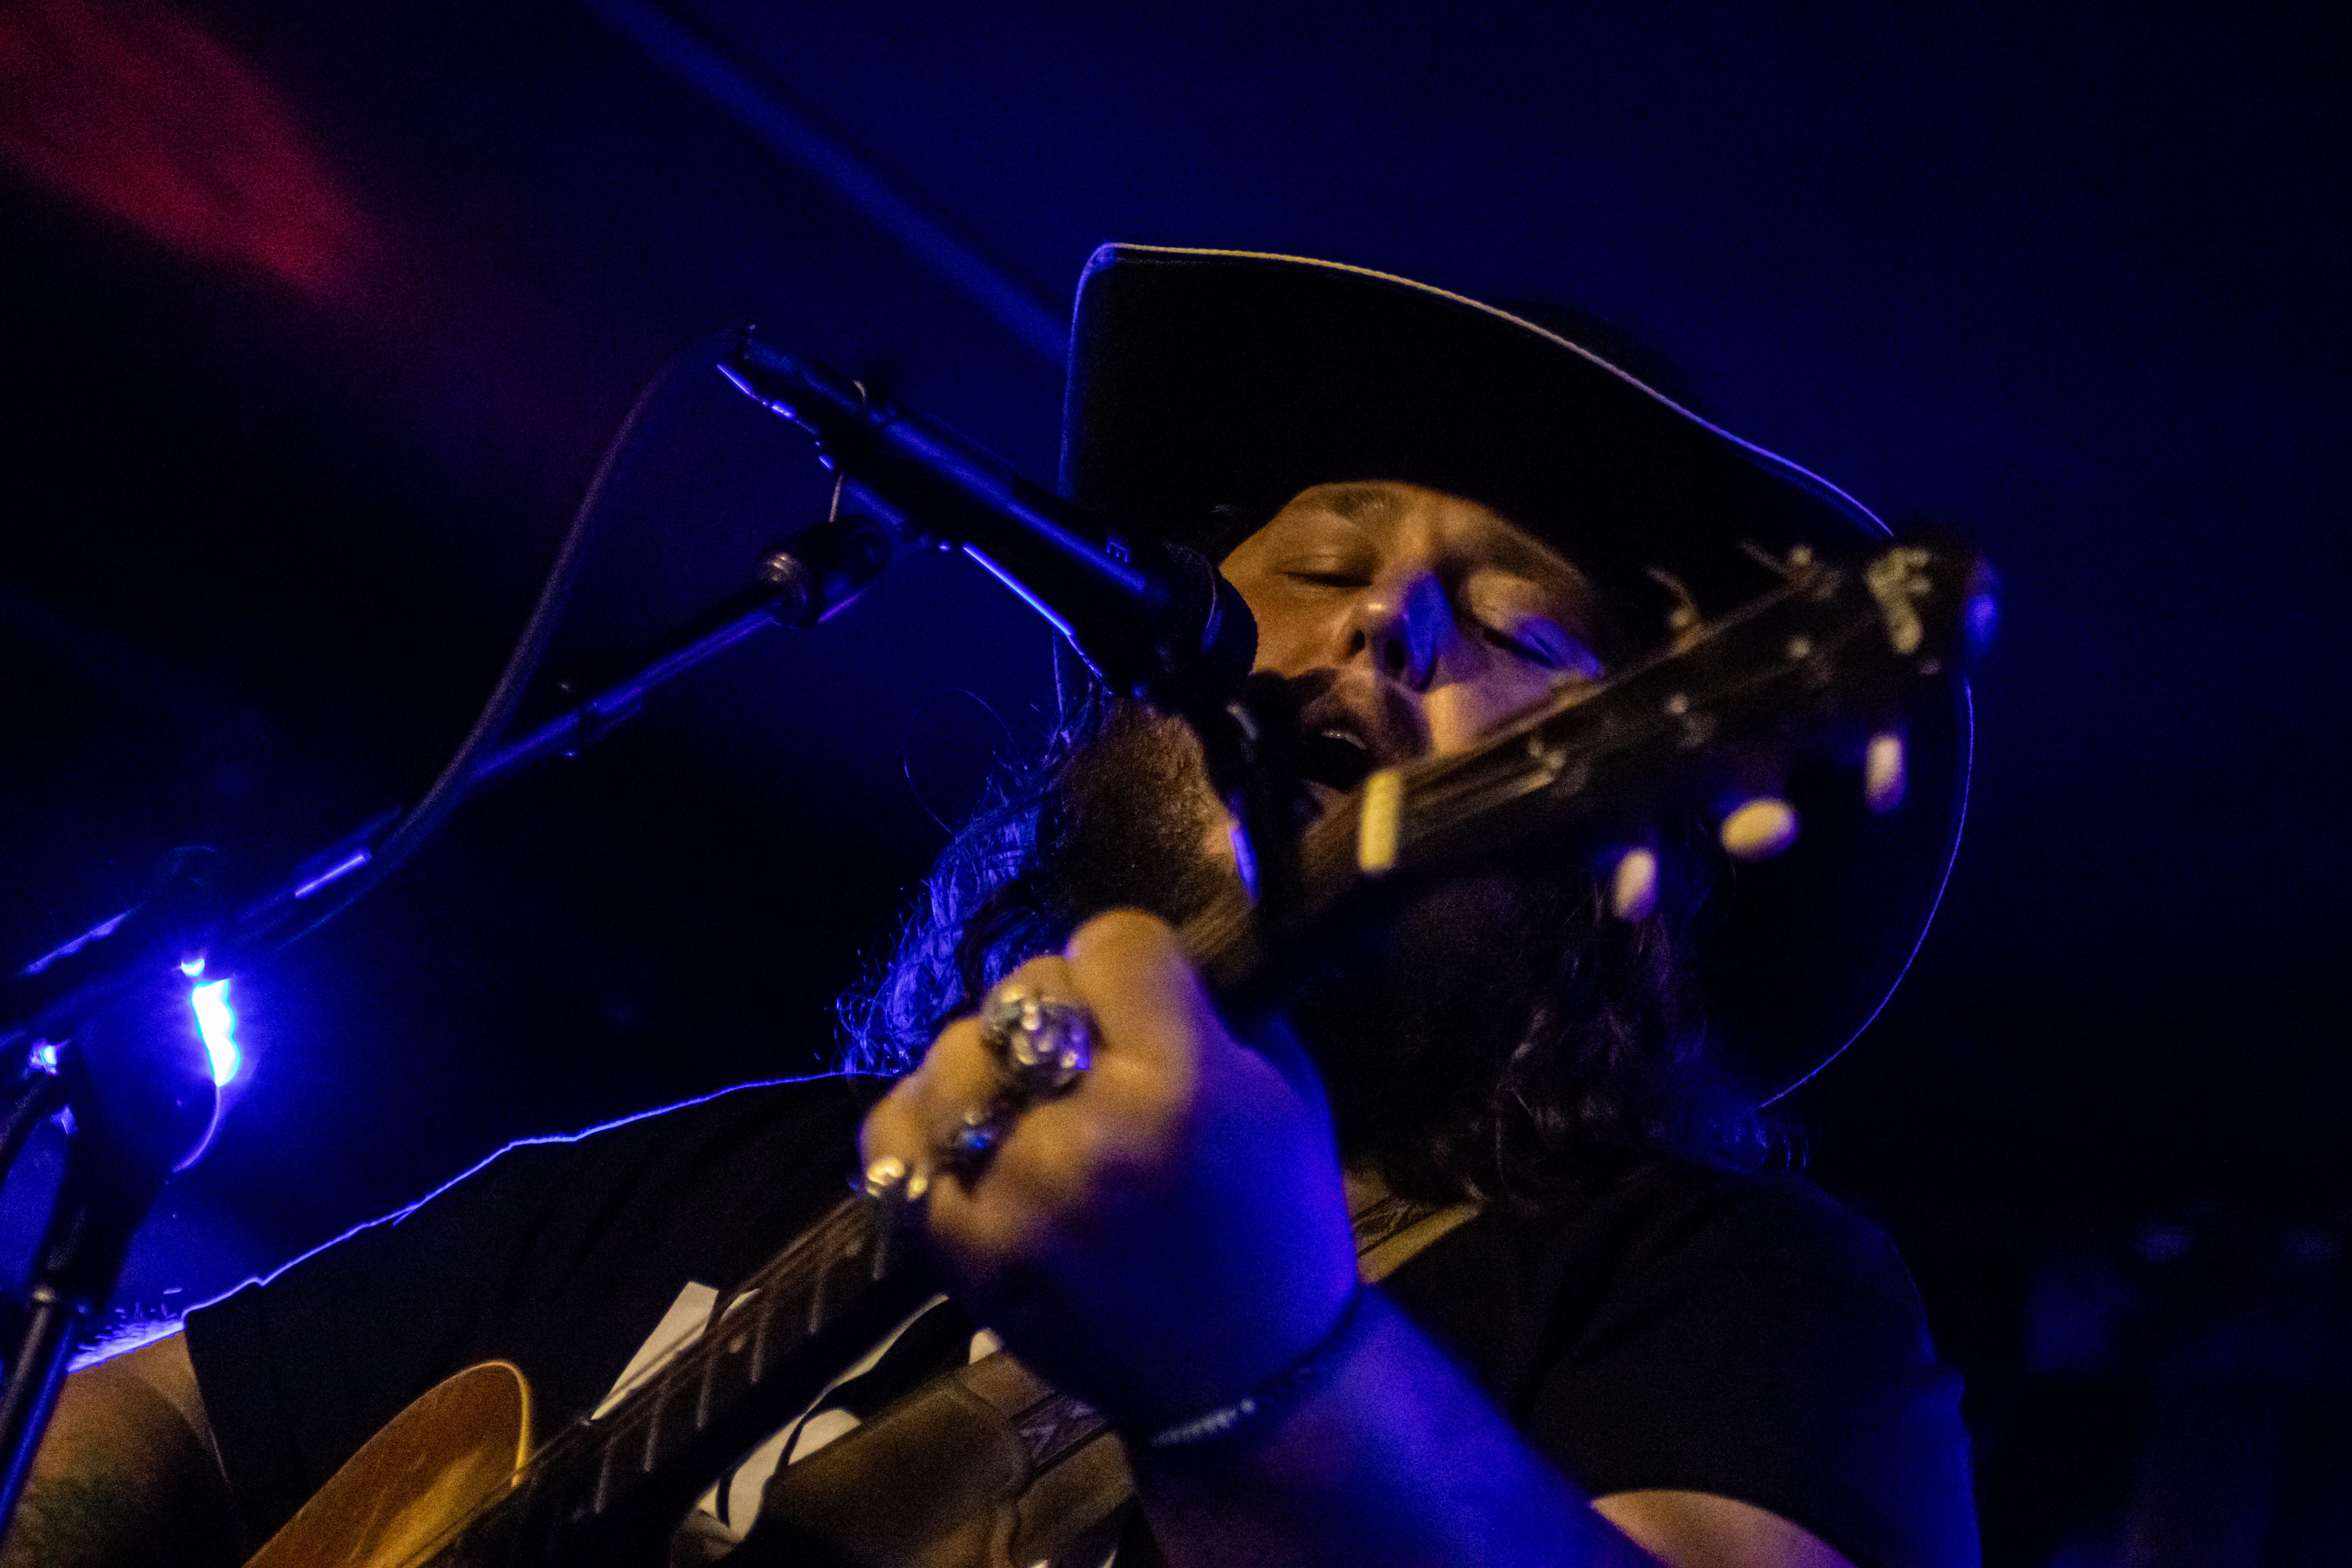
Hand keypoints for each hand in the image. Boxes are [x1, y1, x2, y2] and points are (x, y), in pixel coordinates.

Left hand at [859, 909, 1358, 1428]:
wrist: (1246, 1379)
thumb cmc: (1277, 1225)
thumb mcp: (1286, 1092)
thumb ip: (1218, 1002)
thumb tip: (1155, 936)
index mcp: (1185, 1087)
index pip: (1112, 941)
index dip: (1128, 960)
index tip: (1140, 994)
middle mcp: (1090, 1136)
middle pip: (1023, 992)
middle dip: (1056, 1006)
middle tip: (1081, 1050)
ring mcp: (1015, 1199)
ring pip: (949, 1058)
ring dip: (983, 1064)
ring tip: (1022, 1097)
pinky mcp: (962, 1255)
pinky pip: (893, 1148)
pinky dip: (919, 1126)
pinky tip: (960, 1135)